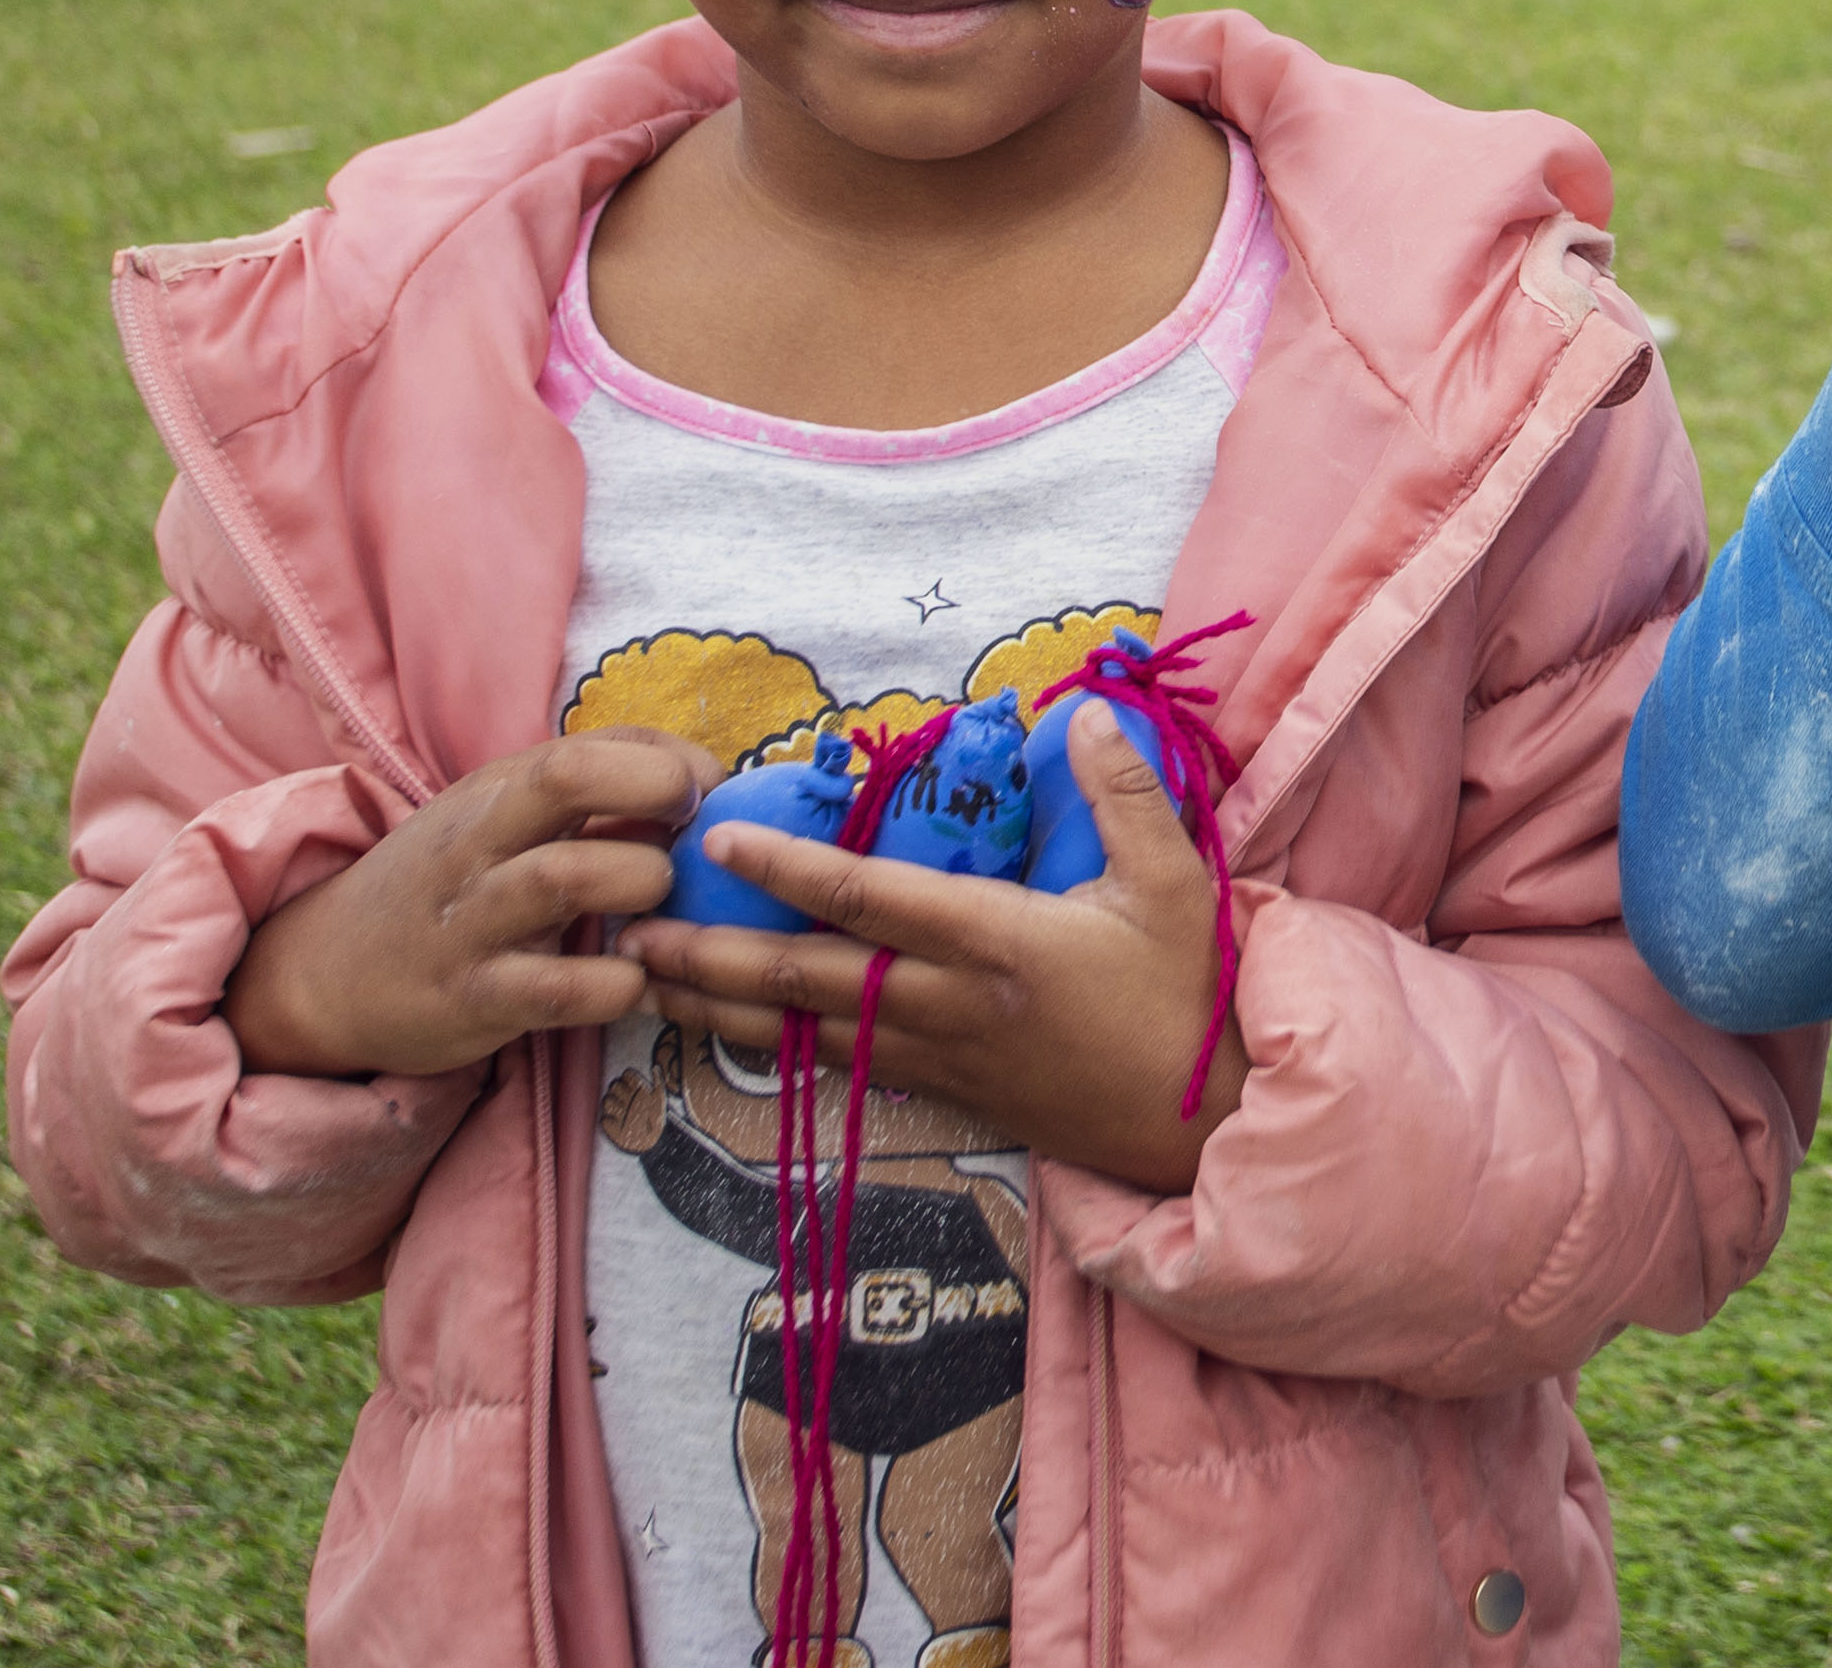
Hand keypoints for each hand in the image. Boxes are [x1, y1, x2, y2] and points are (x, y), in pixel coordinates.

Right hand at [225, 729, 719, 1080]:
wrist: (325, 975)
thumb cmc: (449, 885)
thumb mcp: (502, 817)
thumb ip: (593, 787)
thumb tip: (706, 778)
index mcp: (495, 795)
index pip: (586, 744)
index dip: (663, 762)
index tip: (705, 795)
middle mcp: (480, 846)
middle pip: (567, 779)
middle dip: (657, 791)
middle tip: (693, 837)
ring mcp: (473, 922)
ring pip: (569, 876)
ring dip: (643, 884)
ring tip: (660, 907)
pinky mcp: (476, 999)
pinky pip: (563, 988)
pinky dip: (619, 984)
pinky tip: (635, 979)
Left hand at [622, 708, 1247, 1193]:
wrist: (1199, 1118)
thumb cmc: (1187, 993)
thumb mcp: (1175, 883)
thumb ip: (1124, 795)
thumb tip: (1084, 713)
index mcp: (998, 941)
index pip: (870, 899)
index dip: (787, 869)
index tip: (716, 843)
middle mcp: (950, 1002)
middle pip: (805, 978)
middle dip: (710, 956)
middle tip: (632, 932)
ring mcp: (940, 1056)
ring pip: (803, 1032)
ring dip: (719, 1009)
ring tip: (647, 988)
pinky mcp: (944, 1092)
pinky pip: (839, 1066)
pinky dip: (774, 1046)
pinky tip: (733, 1034)